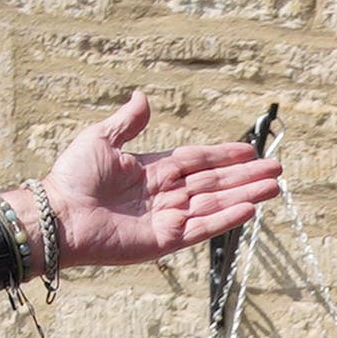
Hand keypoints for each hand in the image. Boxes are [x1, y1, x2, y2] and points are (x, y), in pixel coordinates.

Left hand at [32, 92, 283, 269]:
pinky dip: (226, 219)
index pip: (198, 161)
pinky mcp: (166, 240)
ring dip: (245, 195)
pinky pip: (203, 227)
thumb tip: (143, 97)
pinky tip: (250, 209)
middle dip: (246, 176)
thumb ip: (127, 122)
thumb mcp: (100, 140)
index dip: (224, 156)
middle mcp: (165, 194)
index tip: (249, 150)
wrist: (59, 216)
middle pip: (215, 183)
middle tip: (277, 169)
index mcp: (153, 170)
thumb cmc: (73, 178)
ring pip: (216, 204)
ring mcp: (168, 218)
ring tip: (274, 187)